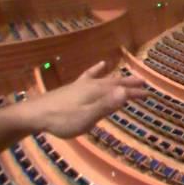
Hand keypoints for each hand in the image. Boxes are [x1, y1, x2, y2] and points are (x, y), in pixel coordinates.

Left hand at [18, 61, 147, 137]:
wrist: (34, 114)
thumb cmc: (61, 120)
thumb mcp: (86, 118)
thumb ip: (106, 106)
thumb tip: (126, 93)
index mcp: (97, 92)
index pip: (121, 92)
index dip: (135, 93)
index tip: (149, 94)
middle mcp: (93, 85)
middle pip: (116, 83)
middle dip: (130, 84)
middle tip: (144, 83)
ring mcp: (82, 84)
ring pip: (106, 78)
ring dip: (119, 78)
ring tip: (128, 76)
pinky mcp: (74, 87)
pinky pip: (90, 74)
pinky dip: (98, 69)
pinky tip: (101, 64)